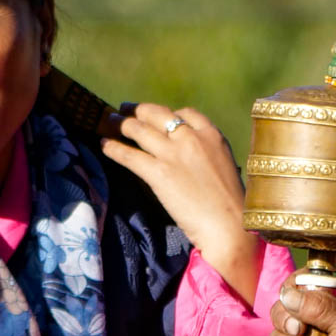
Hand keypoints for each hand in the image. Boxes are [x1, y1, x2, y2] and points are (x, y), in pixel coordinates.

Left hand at [99, 103, 260, 302]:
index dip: (168, 113)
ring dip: (121, 123)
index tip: (158, 117)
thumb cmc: (231, 204)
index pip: (185, 113)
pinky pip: (129, 155)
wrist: (229, 225)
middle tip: (126, 110)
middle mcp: (191, 138)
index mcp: (212, 135)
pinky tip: (104, 145)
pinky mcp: (158, 173)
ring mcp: (173, 154)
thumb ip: (208, 154)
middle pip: (158, 113)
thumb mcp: (225, 166)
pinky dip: (113, 148)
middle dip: (139, 110)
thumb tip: (192, 157)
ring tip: (110, 120)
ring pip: (140, 129)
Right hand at [267, 279, 335, 335]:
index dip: (291, 294)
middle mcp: (315, 320)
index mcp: (329, 302)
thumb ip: (321, 307)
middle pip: (282, 311)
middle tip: (301, 333)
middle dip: (286, 323)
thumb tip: (288, 296)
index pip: (297, 285)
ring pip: (277, 335)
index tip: (296, 306)